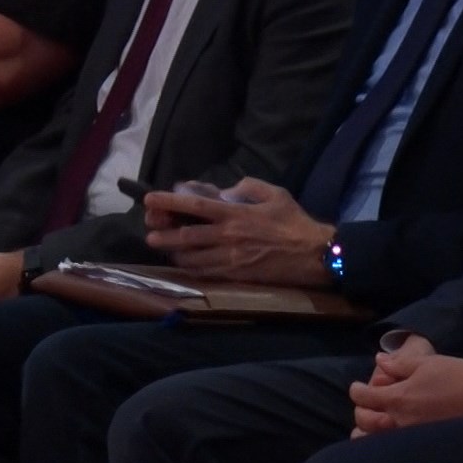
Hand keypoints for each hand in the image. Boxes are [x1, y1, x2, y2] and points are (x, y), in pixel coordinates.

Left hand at [143, 177, 333, 285]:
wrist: (313, 255)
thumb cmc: (294, 222)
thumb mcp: (275, 193)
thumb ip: (248, 187)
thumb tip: (227, 190)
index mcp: (236, 214)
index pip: (195, 206)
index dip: (170, 202)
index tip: (151, 199)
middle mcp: (229, 237)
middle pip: (187, 236)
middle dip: (164, 235)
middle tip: (149, 233)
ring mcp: (231, 258)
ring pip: (193, 258)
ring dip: (175, 253)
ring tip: (165, 248)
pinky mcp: (236, 275)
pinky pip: (206, 272)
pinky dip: (192, 267)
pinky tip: (187, 263)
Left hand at [349, 340, 462, 438]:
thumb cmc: (457, 377)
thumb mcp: (428, 363)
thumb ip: (399, 363)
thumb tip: (379, 360)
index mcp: (398, 397)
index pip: (364, 397)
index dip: (356, 390)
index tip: (358, 387)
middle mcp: (399, 421)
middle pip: (364, 420)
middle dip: (360, 410)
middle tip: (366, 404)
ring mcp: (410, 437)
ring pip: (374, 442)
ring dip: (366, 433)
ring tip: (371, 427)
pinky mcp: (422, 446)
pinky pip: (392, 449)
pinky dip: (383, 445)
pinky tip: (388, 439)